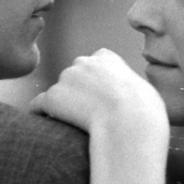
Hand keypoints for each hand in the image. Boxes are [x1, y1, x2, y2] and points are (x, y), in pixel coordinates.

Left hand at [30, 48, 168, 143]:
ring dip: (62, 105)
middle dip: (77, 91)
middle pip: (74, 75)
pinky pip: (38, 105)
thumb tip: (132, 97)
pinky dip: (40, 114)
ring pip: (59, 92)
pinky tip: (44, 125)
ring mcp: (66, 78)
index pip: (95, 62)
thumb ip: (131, 87)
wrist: (128, 121)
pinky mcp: (52, 97)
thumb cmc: (144, 111)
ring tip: (72, 126)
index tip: (101, 98)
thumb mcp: (145, 90)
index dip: (96, 81)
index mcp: (106, 57)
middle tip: (87, 115)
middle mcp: (83, 62)